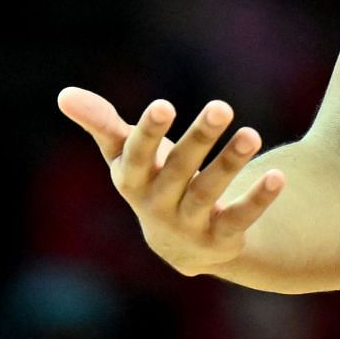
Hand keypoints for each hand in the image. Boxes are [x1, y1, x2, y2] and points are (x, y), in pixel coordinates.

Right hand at [56, 86, 283, 276]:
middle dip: (199, 138)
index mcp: (133, 180)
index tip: (164, 105)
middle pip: (178, 170)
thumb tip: (62, 94)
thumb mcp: (127, 154)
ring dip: (229, 163)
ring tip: (252, 133)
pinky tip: (277, 176)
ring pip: (208, 192)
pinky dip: (258, 199)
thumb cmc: (152, 180)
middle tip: (222, 106)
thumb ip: (101, 124)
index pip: (136, 156)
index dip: (148, 133)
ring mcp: (188, 225)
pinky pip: (238, 219)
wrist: (181, 244)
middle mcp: (157, 205)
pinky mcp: (220, 240)